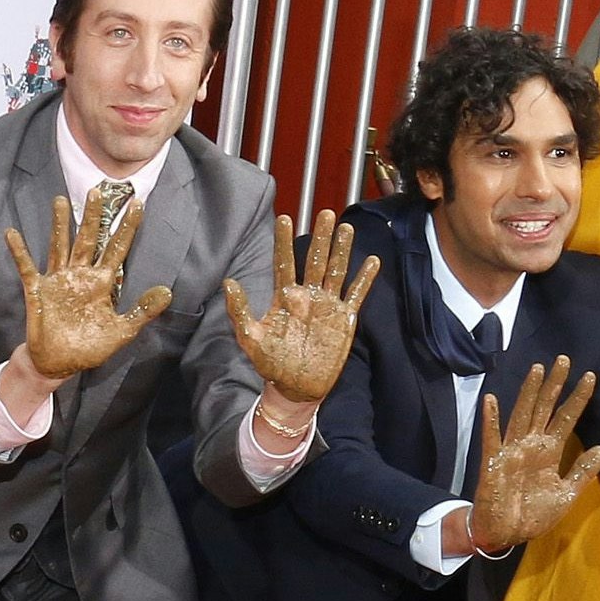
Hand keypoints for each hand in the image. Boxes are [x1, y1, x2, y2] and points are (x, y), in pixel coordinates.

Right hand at [4, 185, 172, 380]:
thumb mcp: (121, 332)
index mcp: (101, 283)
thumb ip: (142, 311)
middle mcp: (80, 275)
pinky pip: (26, 267)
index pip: (116, 249)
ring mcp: (58, 280)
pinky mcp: (37, 290)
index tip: (138, 203)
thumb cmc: (89, 348)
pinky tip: (12, 234)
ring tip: (60, 200)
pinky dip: (19, 251)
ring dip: (60, 225)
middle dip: (93, 217)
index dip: (127, 227)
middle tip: (97, 190)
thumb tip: (168, 291)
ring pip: (60, 245)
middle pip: (88, 239)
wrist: (58, 364)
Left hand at [223, 210, 381, 404]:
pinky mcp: (344, 319)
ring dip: (341, 250)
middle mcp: (307, 296)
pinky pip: (356, 294)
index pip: (284, 262)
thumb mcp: (250, 337)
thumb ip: (240, 310)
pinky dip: (364, 278)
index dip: (283, 241)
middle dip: (319, 237)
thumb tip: (228, 282)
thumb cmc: (270, 363)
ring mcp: (327, 305)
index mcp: (284, 297)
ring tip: (345, 227)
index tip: (284, 218)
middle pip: (314, 260)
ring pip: (335, 271)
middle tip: (324, 213)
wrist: (295, 387)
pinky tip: (371, 260)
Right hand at [466, 359, 599, 554]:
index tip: (590, 377)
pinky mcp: (494, 462)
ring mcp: (512, 451)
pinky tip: (491, 400)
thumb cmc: (533, 514)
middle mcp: (531, 445)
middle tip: (564, 359)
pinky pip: (492, 438)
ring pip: (522, 415)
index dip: (578, 398)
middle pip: (544, 408)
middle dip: (554, 385)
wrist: (506, 534)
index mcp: (549, 451)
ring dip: (529, 393)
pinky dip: (491, 420)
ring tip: (538, 369)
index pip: (566, 418)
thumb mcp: (565, 494)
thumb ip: (582, 471)